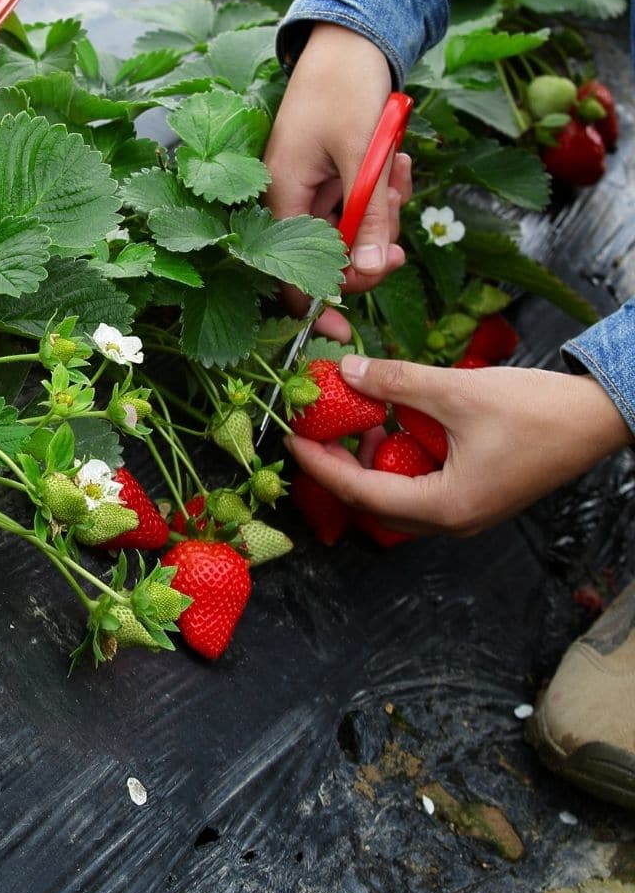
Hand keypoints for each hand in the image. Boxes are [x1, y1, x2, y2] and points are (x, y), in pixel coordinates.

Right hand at [264, 23, 411, 339]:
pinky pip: (361, 206)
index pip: (288, 277)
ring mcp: (312, 189)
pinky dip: (384, 193)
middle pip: (331, 259)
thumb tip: (370, 274)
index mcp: (280, 198)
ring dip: (384, 213)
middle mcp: (290, 200)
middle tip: (400, 222)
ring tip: (398, 171)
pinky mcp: (332, 178)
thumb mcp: (365, 155)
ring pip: (353, 234)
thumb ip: (368, 217)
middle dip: (372, 247)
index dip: (318, 306)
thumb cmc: (346, 87)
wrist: (351, 39)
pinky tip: (396, 163)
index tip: (349, 329)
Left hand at [285, 354, 631, 537]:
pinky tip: (387, 421)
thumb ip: (397, 383)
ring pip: (395, 494)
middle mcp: (451, 520)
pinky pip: (419, 483)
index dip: (320, 465)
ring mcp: (464, 510)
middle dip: (338, 465)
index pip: (361, 493)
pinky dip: (396, 456)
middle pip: (373, 501)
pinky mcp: (474, 494)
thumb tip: (346, 372)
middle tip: (312, 429)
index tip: (290, 439)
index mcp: (445, 508)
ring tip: (348, 417)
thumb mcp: (457, 391)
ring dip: (368, 459)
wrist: (601, 417)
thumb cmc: (538, 410)